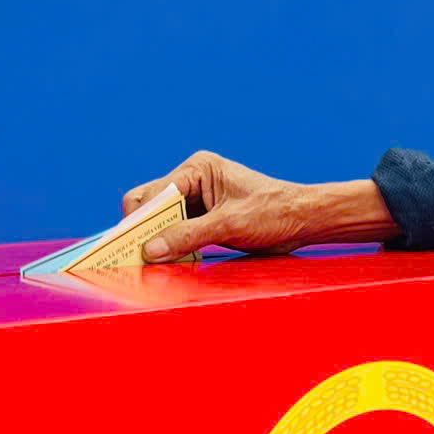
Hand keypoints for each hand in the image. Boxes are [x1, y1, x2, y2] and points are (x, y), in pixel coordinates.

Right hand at [121, 152, 396, 262]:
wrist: (304, 221)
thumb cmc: (273, 213)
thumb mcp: (229, 225)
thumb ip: (188, 235)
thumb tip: (149, 250)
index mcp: (198, 169)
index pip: (153, 193)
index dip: (139, 220)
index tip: (129, 246)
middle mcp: (193, 181)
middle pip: (152, 205)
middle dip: (143, 230)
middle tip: (133, 259)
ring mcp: (198, 200)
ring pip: (161, 221)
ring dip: (156, 241)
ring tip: (149, 264)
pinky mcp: (204, 219)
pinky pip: (176, 232)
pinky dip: (171, 247)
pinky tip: (170, 262)